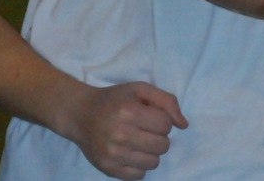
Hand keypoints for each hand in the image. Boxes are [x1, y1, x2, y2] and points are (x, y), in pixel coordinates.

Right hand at [63, 81, 187, 179]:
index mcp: (128, 111)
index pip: (166, 124)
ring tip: (136, 141)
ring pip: (154, 162)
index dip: (160, 119)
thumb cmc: (113, 100)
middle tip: (142, 129)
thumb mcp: (139, 89)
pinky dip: (138, 165)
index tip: (147, 116)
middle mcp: (120, 134)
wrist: (79, 113)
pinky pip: (140, 175)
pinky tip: (128, 153)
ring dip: (149, 152)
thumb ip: (166, 101)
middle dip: (157, 136)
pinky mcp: (109, 169)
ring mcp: (113, 154)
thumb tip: (183, 125)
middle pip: (163, 146)